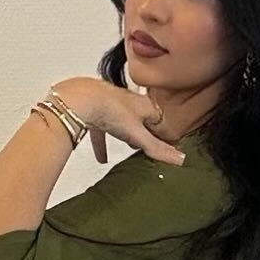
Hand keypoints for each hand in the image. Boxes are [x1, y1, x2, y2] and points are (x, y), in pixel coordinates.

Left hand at [49, 77, 185, 165]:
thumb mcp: (138, 134)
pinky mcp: (93, 112)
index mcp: (144, 104)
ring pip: (121, 123)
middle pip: (141, 119)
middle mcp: (128, 102)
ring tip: (129, 148)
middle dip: (146, 131)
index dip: (165, 133)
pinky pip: (101, 131)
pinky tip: (101, 159)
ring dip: (125, 135)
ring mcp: (110, 105)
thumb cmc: (109, 108)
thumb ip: (157, 148)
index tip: (170, 144)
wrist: (79, 100)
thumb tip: (180, 158)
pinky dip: (102, 144)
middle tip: (151, 144)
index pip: (160, 119)